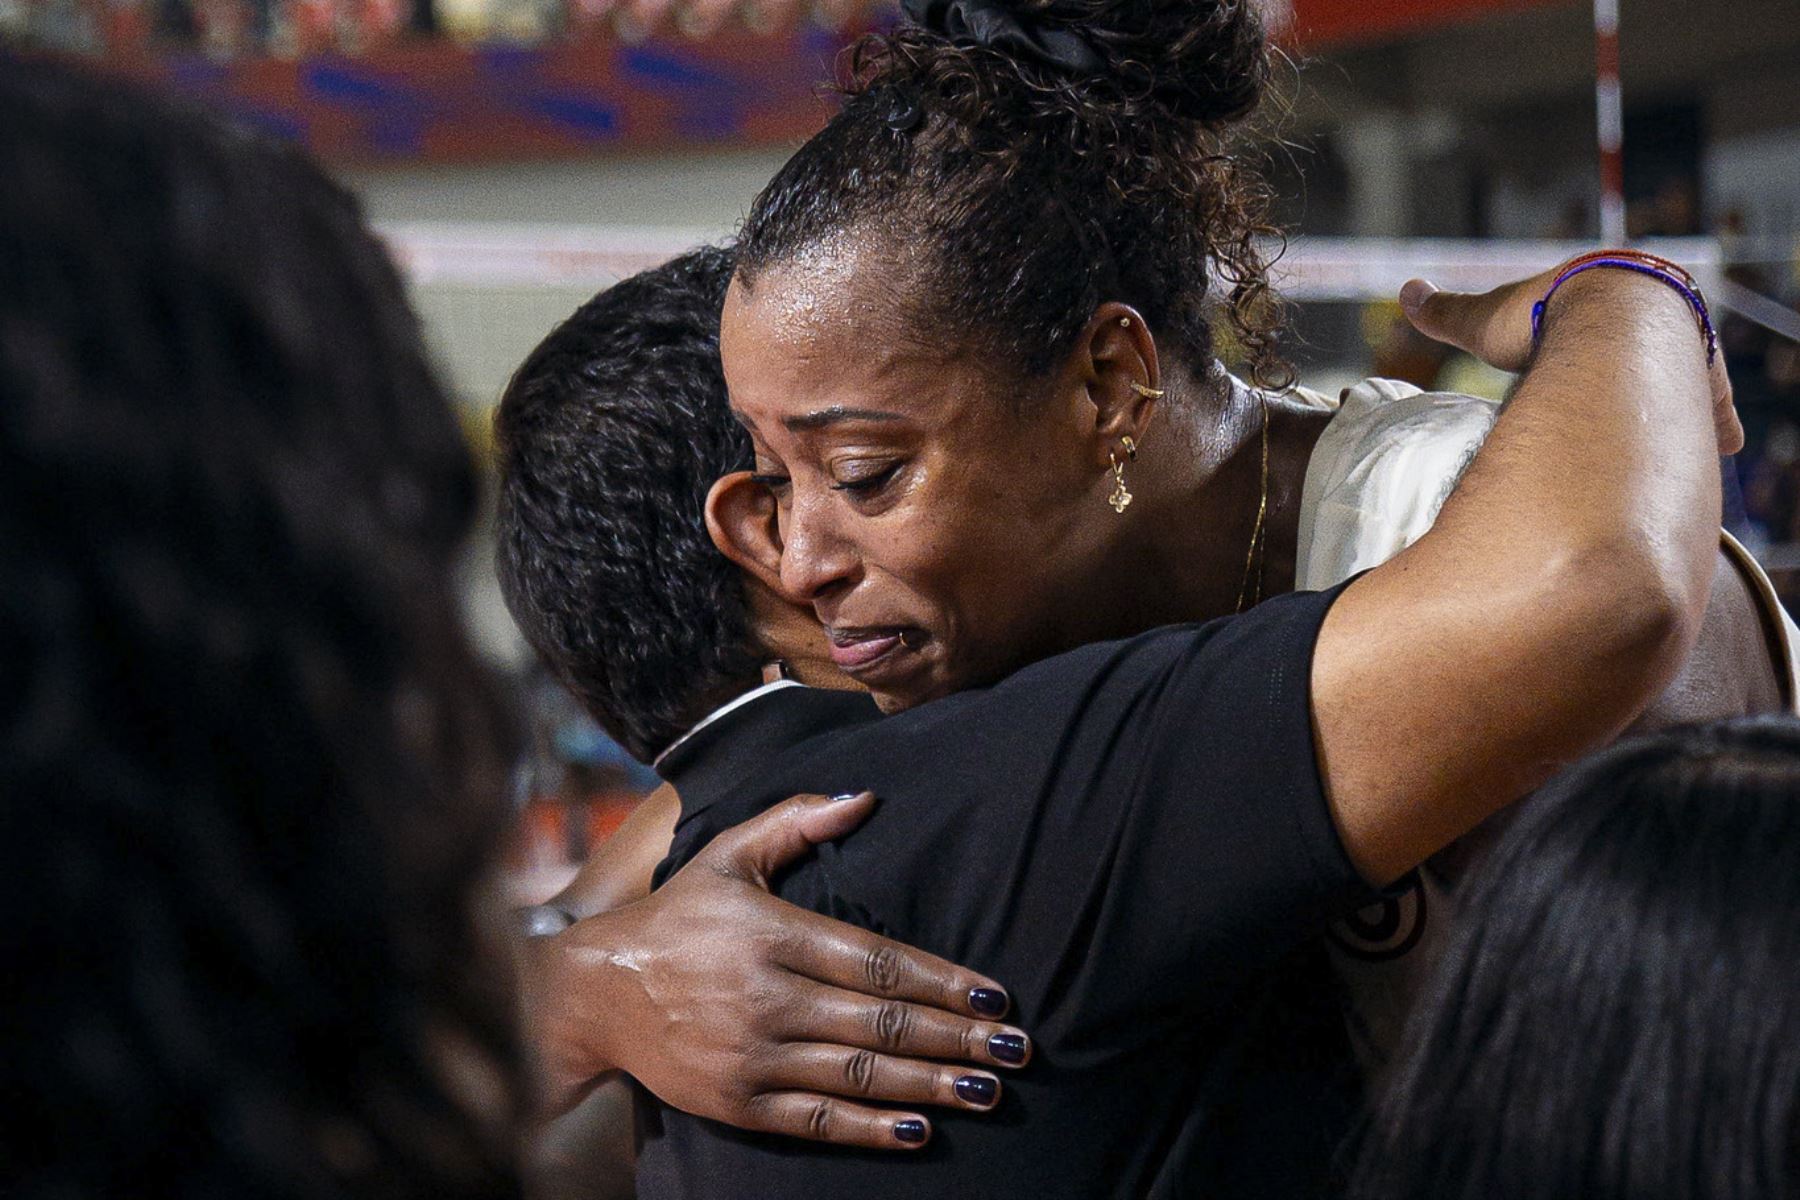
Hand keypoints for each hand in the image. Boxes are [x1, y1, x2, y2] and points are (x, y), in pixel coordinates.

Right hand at [523, 792, 1030, 1149]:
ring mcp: (752, 1055)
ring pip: (860, 1073)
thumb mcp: (727, 853)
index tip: (997, 996)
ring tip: (989, 1090)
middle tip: (1016, 1050)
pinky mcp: (736, 1102)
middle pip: (882, 1022)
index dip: (943, 981)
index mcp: (775, 933)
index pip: (878, 962)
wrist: (593, 993)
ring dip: (931, 1085)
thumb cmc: (675, 916)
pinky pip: (817, 1119)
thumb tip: (866, 797)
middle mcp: (768, 996)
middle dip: (957, 1038)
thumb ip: (795, 819)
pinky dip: (871, 1128)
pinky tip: (919, 1129)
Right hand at [1400, 263, 1741, 454]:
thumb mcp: (1484, 320)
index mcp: (1601, 294)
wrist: (1609, 318)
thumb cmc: (1541, 317)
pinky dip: (1716, 424)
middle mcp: (1646, 318)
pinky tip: (1723, 443)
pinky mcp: (1703, 384)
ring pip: (1690, 375)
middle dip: (1650, 367)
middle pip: (1652, 345)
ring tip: (1682, 427)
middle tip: (1642, 393)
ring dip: (1686, 398)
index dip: (1596, 326)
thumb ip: (1445, 313)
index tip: (1593, 343)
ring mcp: (1683, 350)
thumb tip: (1406, 289)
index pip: (1603, 308)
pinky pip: (1715, 409)